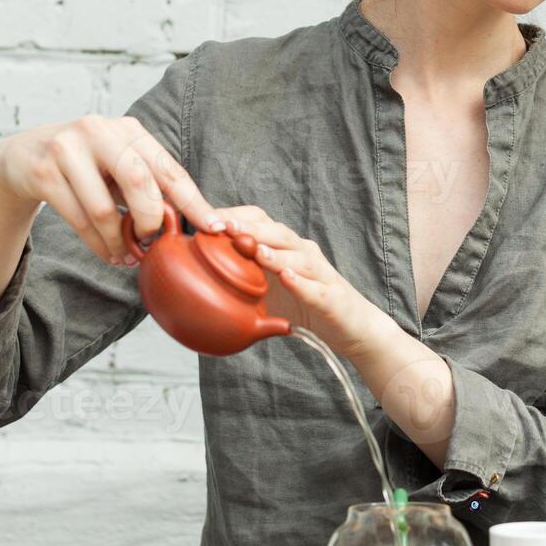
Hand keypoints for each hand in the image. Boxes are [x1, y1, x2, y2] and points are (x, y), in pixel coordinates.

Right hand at [0, 114, 222, 267]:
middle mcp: (99, 131)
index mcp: (129, 129)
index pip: (169, 169)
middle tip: (151, 244)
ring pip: (104, 209)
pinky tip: (108, 253)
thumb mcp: (120, 165)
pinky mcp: (43, 171)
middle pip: (138, 183)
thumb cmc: (87, 166)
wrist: (24, 156)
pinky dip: (98, 244)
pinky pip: (79, 219)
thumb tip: (198, 221)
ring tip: (126, 256)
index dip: (194, 201)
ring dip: (119, 242)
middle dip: (149, 221)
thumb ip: (151, 185)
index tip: (216, 227)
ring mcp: (67, 148)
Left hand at [218, 205, 384, 358]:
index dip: (236, 217)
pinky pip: (316, 288)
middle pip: (279, 233)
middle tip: (225, 227)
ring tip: (255, 252)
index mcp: (285, 248)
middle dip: (251, 228)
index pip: (261, 221)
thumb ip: (240, 278)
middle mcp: (304, 253)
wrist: (351, 329)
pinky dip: (302, 282)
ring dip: (275, 253)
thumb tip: (194, 276)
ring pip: (299, 256)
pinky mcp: (333, 297)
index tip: (207, 219)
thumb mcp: (267, 291)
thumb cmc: (304, 306)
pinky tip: (288, 278)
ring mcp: (321, 274)